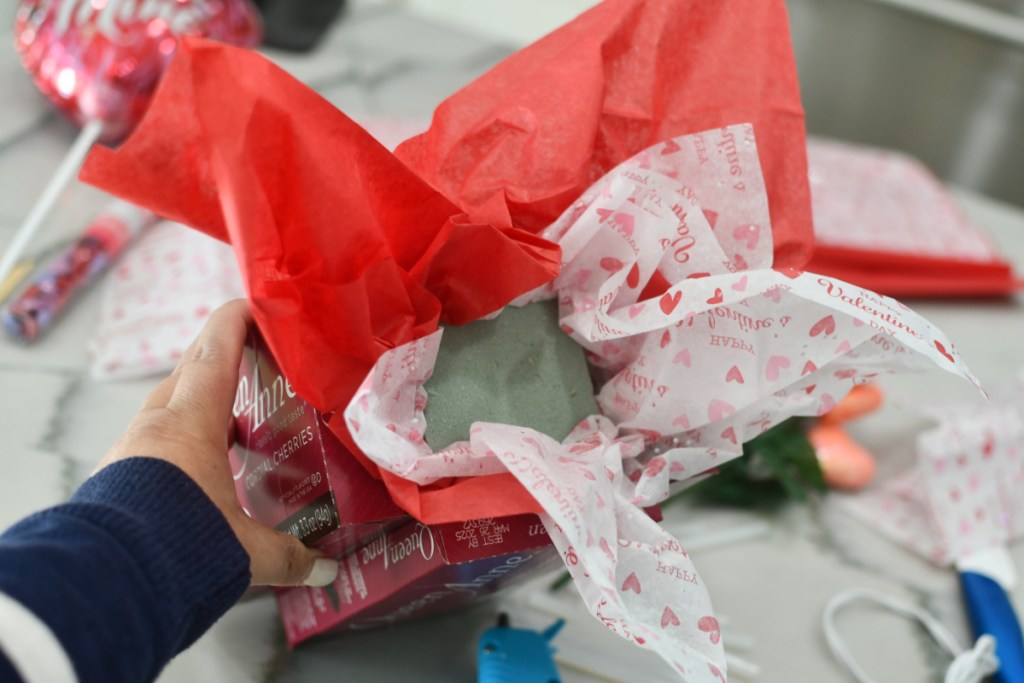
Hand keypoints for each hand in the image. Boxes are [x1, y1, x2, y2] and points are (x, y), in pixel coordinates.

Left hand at [96, 300, 337, 587]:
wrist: (108, 582)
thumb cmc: (179, 547)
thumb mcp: (245, 549)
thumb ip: (289, 555)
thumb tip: (323, 569)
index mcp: (190, 423)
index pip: (214, 351)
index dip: (236, 321)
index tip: (254, 304)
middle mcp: (155, 428)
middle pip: (189, 377)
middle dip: (222, 370)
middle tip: (255, 375)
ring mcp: (130, 451)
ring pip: (167, 414)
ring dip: (199, 415)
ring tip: (232, 436)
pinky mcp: (115, 480)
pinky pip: (152, 447)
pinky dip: (178, 450)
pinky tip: (198, 479)